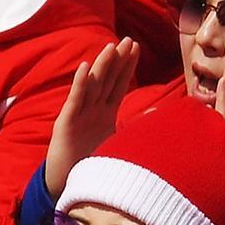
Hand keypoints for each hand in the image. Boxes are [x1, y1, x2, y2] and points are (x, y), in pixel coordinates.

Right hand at [45, 39, 138, 199]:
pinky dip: (79, 84)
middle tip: (128, 39)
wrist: (69, 184)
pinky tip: (85, 67)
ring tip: (110, 47)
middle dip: (117, 60)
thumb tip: (159, 113)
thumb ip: (135, 124)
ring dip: (101, 66)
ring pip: (92, 86)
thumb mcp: (118, 141)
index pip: (118, 84)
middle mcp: (92, 110)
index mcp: (105, 113)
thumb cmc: (93, 163)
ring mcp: (78, 115)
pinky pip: (74, 101)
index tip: (136, 47)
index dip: (127, 65)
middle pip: (107, 80)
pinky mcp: (66, 124)